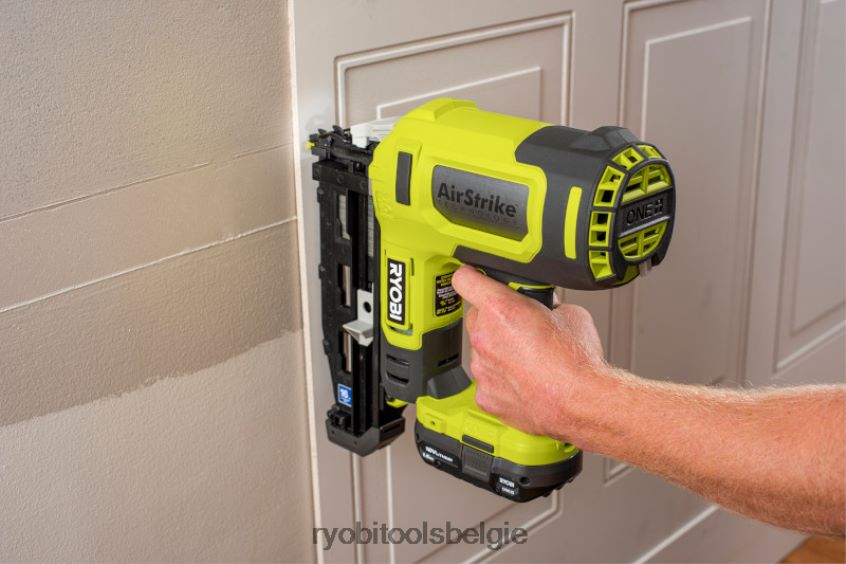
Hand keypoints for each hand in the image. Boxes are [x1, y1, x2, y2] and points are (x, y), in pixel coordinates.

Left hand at [451, 265, 607, 439]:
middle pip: (476, 317)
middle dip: (495, 319)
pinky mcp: (485, 395)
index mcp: (501, 309)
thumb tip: (543, 305)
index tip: (475, 279)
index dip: (471, 277)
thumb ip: (545, 303)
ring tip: (530, 359)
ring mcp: (482, 368)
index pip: (465, 280)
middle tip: (521, 327)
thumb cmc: (576, 361)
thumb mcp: (569, 312)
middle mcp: (485, 337)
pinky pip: (488, 379)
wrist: (580, 401)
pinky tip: (525, 380)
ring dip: (499, 350)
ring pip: (482, 350)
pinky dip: (502, 379)